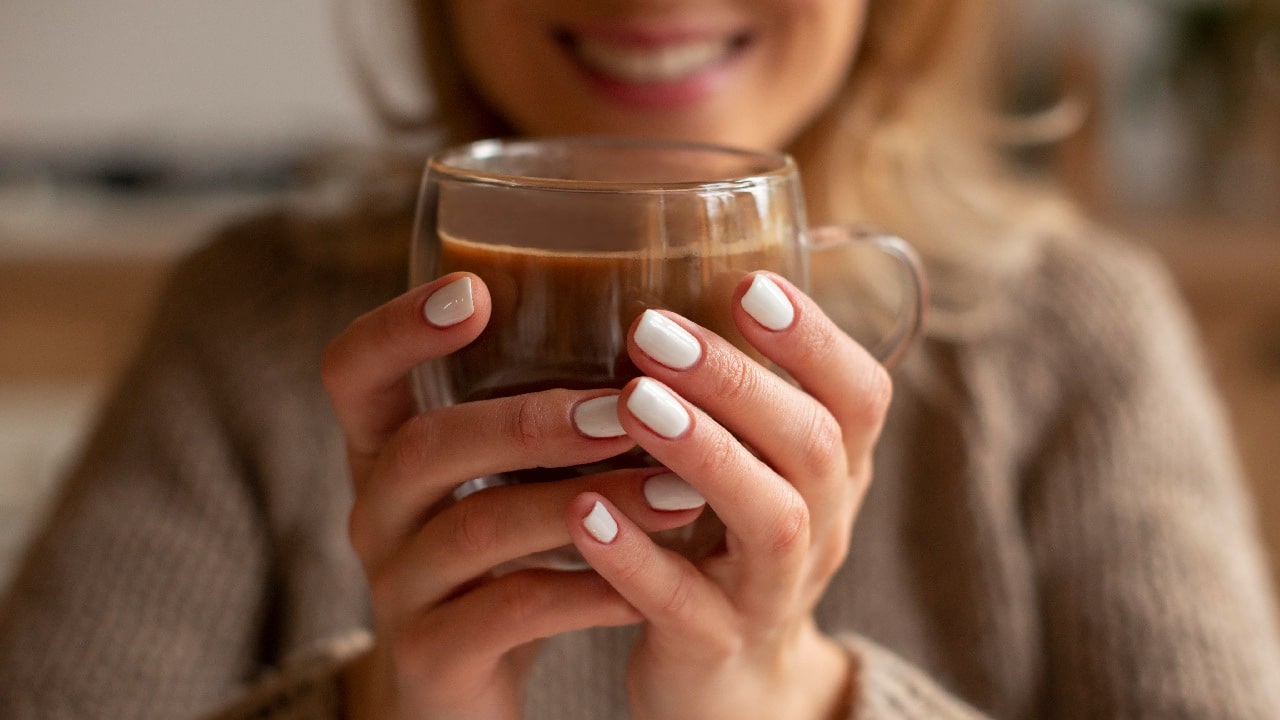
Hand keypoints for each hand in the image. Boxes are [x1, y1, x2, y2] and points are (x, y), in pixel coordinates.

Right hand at [321, 273, 703, 718]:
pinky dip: (587, 592)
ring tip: (676, 494)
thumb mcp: (502, 478)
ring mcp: (397, 587)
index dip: (398, 327)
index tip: (475, 290)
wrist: (465, 691)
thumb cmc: (504, 555)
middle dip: (528, 421)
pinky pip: (510, 613)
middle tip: (624, 412)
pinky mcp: (432, 656)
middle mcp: (377, 511)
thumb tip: (657, 329)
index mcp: (385, 449)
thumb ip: (539, 413)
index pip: (352, 371)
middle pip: (423, 447)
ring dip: (582, 504)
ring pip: (476, 529)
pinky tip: (649, 582)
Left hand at [565, 273, 891, 719]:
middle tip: (652, 328)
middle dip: (738, 380)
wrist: (733, 684)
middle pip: (812, 445)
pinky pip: (686, 606)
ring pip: (769, 520)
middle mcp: (821, 524)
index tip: (749, 281)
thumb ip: (741, 390)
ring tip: (631, 401)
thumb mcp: (757, 466)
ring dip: (703, 452)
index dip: (815, 338)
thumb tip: (691, 261)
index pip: (859, 394)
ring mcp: (773, 591)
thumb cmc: (729, 543)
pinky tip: (584, 511)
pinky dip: (637, 557)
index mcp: (833, 469)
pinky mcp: (715, 647)